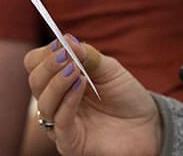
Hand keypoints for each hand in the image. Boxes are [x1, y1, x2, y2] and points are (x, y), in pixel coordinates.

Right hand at [23, 39, 161, 155]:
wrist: (147, 123)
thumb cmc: (125, 94)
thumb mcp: (109, 69)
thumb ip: (88, 56)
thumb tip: (66, 39)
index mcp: (59, 80)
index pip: (35, 65)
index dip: (44, 55)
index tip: (60, 45)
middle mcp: (55, 102)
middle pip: (35, 82)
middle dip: (49, 67)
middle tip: (66, 56)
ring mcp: (61, 124)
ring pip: (44, 103)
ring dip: (57, 83)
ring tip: (76, 70)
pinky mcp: (71, 143)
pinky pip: (59, 123)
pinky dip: (68, 102)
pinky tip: (80, 86)